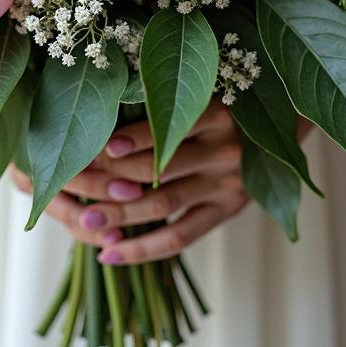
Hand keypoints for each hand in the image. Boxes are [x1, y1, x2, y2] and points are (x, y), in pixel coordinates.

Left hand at [8, 98, 248, 265]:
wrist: (273, 130)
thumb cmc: (217, 104)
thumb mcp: (197, 92)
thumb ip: (159, 100)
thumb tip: (96, 116)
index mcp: (218, 111)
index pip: (169, 127)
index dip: (133, 138)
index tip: (96, 147)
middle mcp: (226, 148)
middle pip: (159, 168)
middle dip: (111, 178)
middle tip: (72, 186)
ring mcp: (228, 184)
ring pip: (164, 204)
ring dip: (120, 215)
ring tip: (84, 222)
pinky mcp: (227, 211)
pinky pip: (180, 237)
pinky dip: (142, 249)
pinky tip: (108, 254)